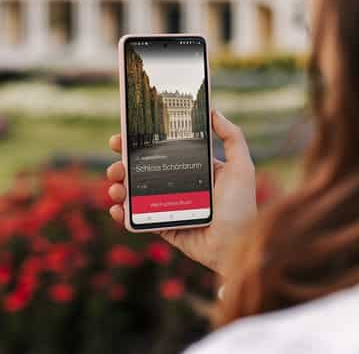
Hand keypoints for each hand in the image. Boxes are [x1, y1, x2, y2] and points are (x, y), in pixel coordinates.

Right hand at [106, 110, 257, 275]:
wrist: (237, 247)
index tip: (123, 136)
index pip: (161, 151)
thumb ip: (232, 137)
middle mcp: (178, 186)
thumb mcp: (241, 167)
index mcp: (193, 169)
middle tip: (116, 167)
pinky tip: (117, 209)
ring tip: (116, 189)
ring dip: (119, 188)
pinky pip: (138, 219)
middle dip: (122, 166)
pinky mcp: (163, 227)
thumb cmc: (241, 207)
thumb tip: (214, 111)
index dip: (140, 143)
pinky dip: (122, 214)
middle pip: (142, 171)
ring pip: (135, 194)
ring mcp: (168, 207)